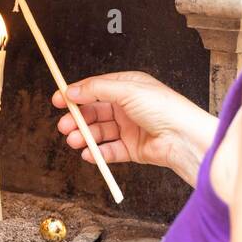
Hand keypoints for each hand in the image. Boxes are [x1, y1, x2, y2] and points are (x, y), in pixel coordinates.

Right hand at [51, 71, 215, 185]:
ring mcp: (130, 128)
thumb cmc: (164, 109)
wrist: (184, 138)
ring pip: (100, 132)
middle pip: (94, 112)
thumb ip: (96, 90)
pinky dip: (98, 152)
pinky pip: (110, 150)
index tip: (58, 101)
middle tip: (65, 126)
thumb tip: (72, 91)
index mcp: (128, 87)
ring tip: (75, 141)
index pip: (95, 89)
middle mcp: (128, 107)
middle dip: (78, 119)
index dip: (76, 95)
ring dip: (85, 136)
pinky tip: (89, 153)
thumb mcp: (126, 90)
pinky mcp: (133, 148)